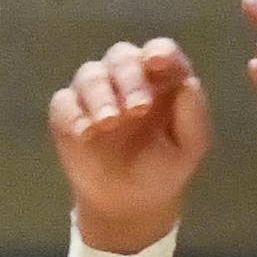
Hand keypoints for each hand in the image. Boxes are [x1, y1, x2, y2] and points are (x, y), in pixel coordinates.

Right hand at [49, 38, 210, 255]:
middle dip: (129, 78)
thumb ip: (193, 115)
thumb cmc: (163, 167)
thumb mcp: (189, 147)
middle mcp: (125, 77)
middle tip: (138, 108)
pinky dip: (73, 114)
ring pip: (91, 74)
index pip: (160, 51)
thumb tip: (189, 84)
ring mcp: (95, 93)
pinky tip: (84, 133)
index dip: (159, 52)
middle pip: (122, 57)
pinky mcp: (68, 113)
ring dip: (100, 94)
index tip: (157, 62)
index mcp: (160, 79)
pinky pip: (64, 102)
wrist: (130, 204)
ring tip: (109, 122)